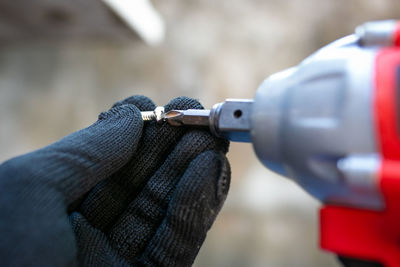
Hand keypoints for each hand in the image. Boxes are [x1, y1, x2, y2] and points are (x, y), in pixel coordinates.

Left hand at [0, 96, 229, 266]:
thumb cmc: (3, 255)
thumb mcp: (31, 187)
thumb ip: (88, 151)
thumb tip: (130, 114)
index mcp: (50, 209)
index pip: (103, 163)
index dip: (133, 133)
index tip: (159, 108)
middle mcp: (84, 234)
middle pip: (140, 182)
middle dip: (172, 146)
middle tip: (200, 117)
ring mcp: (117, 262)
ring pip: (163, 208)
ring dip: (192, 170)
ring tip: (214, 138)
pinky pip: (177, 243)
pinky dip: (197, 206)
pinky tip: (212, 171)